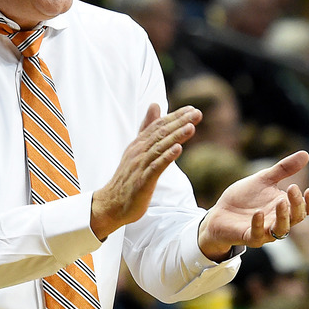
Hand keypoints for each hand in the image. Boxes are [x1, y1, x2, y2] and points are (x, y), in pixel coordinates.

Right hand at [91, 104, 201, 239]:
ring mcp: (140, 165)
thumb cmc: (128, 177)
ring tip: (191, 127)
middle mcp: (139, 151)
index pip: (159, 125)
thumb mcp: (137, 148)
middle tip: (197, 113)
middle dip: (180, 122)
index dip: (175, 116)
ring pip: (160, 147)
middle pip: (161, 133)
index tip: (192, 109)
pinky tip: (178, 149)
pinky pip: (155, 167)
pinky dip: (167, 157)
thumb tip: (155, 105)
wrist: (111, 203)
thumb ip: (147, 127)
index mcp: (139, 143)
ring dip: (176, 136)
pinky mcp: (142, 181)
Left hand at [197, 151, 308, 260]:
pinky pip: (257, 235)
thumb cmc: (245, 197)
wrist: (220, 212)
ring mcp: (265, 231)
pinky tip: (258, 213)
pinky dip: (258, 224)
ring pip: (282, 230)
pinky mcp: (249, 237)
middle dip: (297, 204)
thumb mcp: (264, 179)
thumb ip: (284, 169)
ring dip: (283, 217)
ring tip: (281, 202)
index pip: (307, 209)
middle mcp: (279, 221)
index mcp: (285, 207)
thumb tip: (306, 154)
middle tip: (292, 188)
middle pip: (297, 218)